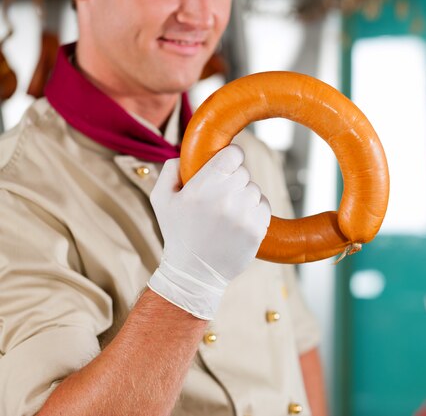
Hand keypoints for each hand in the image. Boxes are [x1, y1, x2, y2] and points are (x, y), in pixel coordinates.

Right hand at [147, 145, 270, 319]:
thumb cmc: (177, 233)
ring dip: (245, 197)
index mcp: (203, 187)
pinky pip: (264, 206)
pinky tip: (239, 222)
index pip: (233, 154)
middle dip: (234, 180)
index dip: (230, 157)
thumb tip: (186, 153)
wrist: (194, 273)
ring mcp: (244, 215)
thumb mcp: (161, 199)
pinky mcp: (257, 230)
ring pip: (255, 189)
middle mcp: (225, 198)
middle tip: (221, 196)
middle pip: (244, 172)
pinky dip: (255, 211)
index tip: (226, 165)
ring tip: (228, 212)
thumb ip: (171, 170)